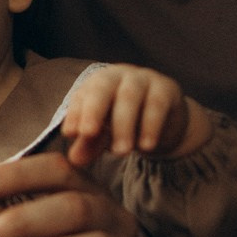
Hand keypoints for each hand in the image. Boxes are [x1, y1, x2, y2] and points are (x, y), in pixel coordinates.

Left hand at [62, 65, 210, 167]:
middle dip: (93, 110)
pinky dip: (150, 126)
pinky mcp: (166, 89)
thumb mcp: (105, 135)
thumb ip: (90, 144)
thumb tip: (74, 160)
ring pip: (129, 96)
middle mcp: (118, 76)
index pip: (82, 95)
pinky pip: (157, 104)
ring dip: (123, 124)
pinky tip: (146, 146)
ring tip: (121, 151)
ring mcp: (143, 79)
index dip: (75, 113)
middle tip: (88, 133)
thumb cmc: (126, 123)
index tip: (70, 134)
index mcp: (97, 83)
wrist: (166, 121)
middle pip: (102, 87)